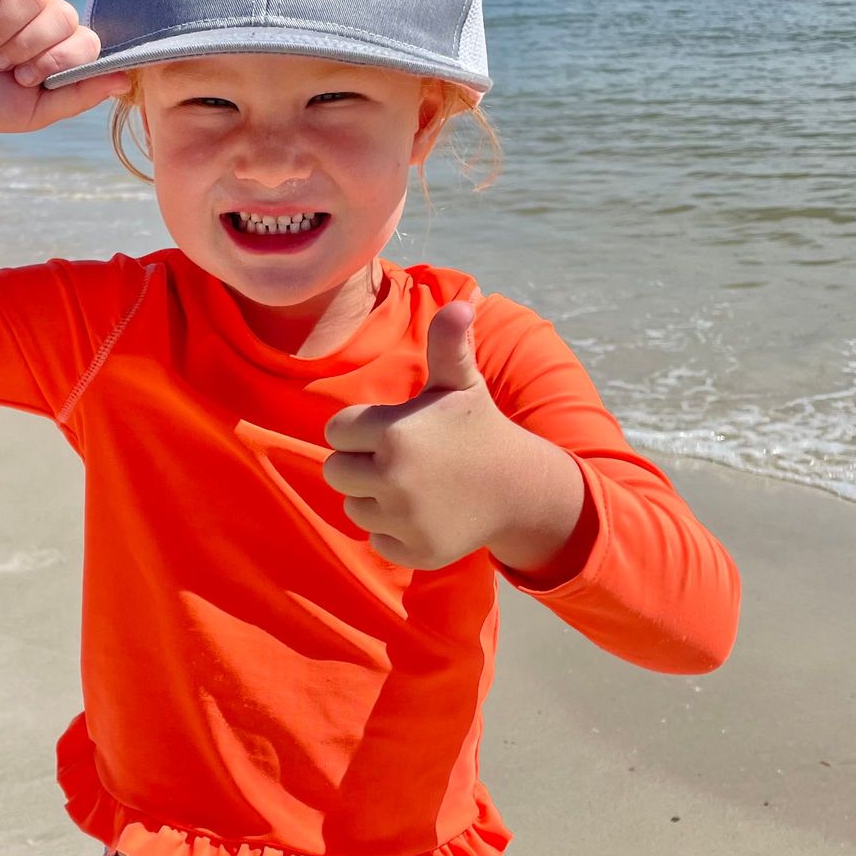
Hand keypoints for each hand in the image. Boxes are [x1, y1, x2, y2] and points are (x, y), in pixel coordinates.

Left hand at [321, 300, 543, 570]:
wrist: (520, 488)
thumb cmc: (479, 428)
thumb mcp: (461, 384)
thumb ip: (448, 344)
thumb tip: (461, 304)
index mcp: (393, 433)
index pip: (336, 432)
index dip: (360, 429)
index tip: (392, 428)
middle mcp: (392, 479)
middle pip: (336, 472)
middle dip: (359, 464)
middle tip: (398, 458)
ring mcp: (403, 519)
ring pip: (354, 507)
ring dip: (374, 498)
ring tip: (412, 484)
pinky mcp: (414, 551)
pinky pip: (377, 540)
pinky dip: (394, 531)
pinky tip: (424, 513)